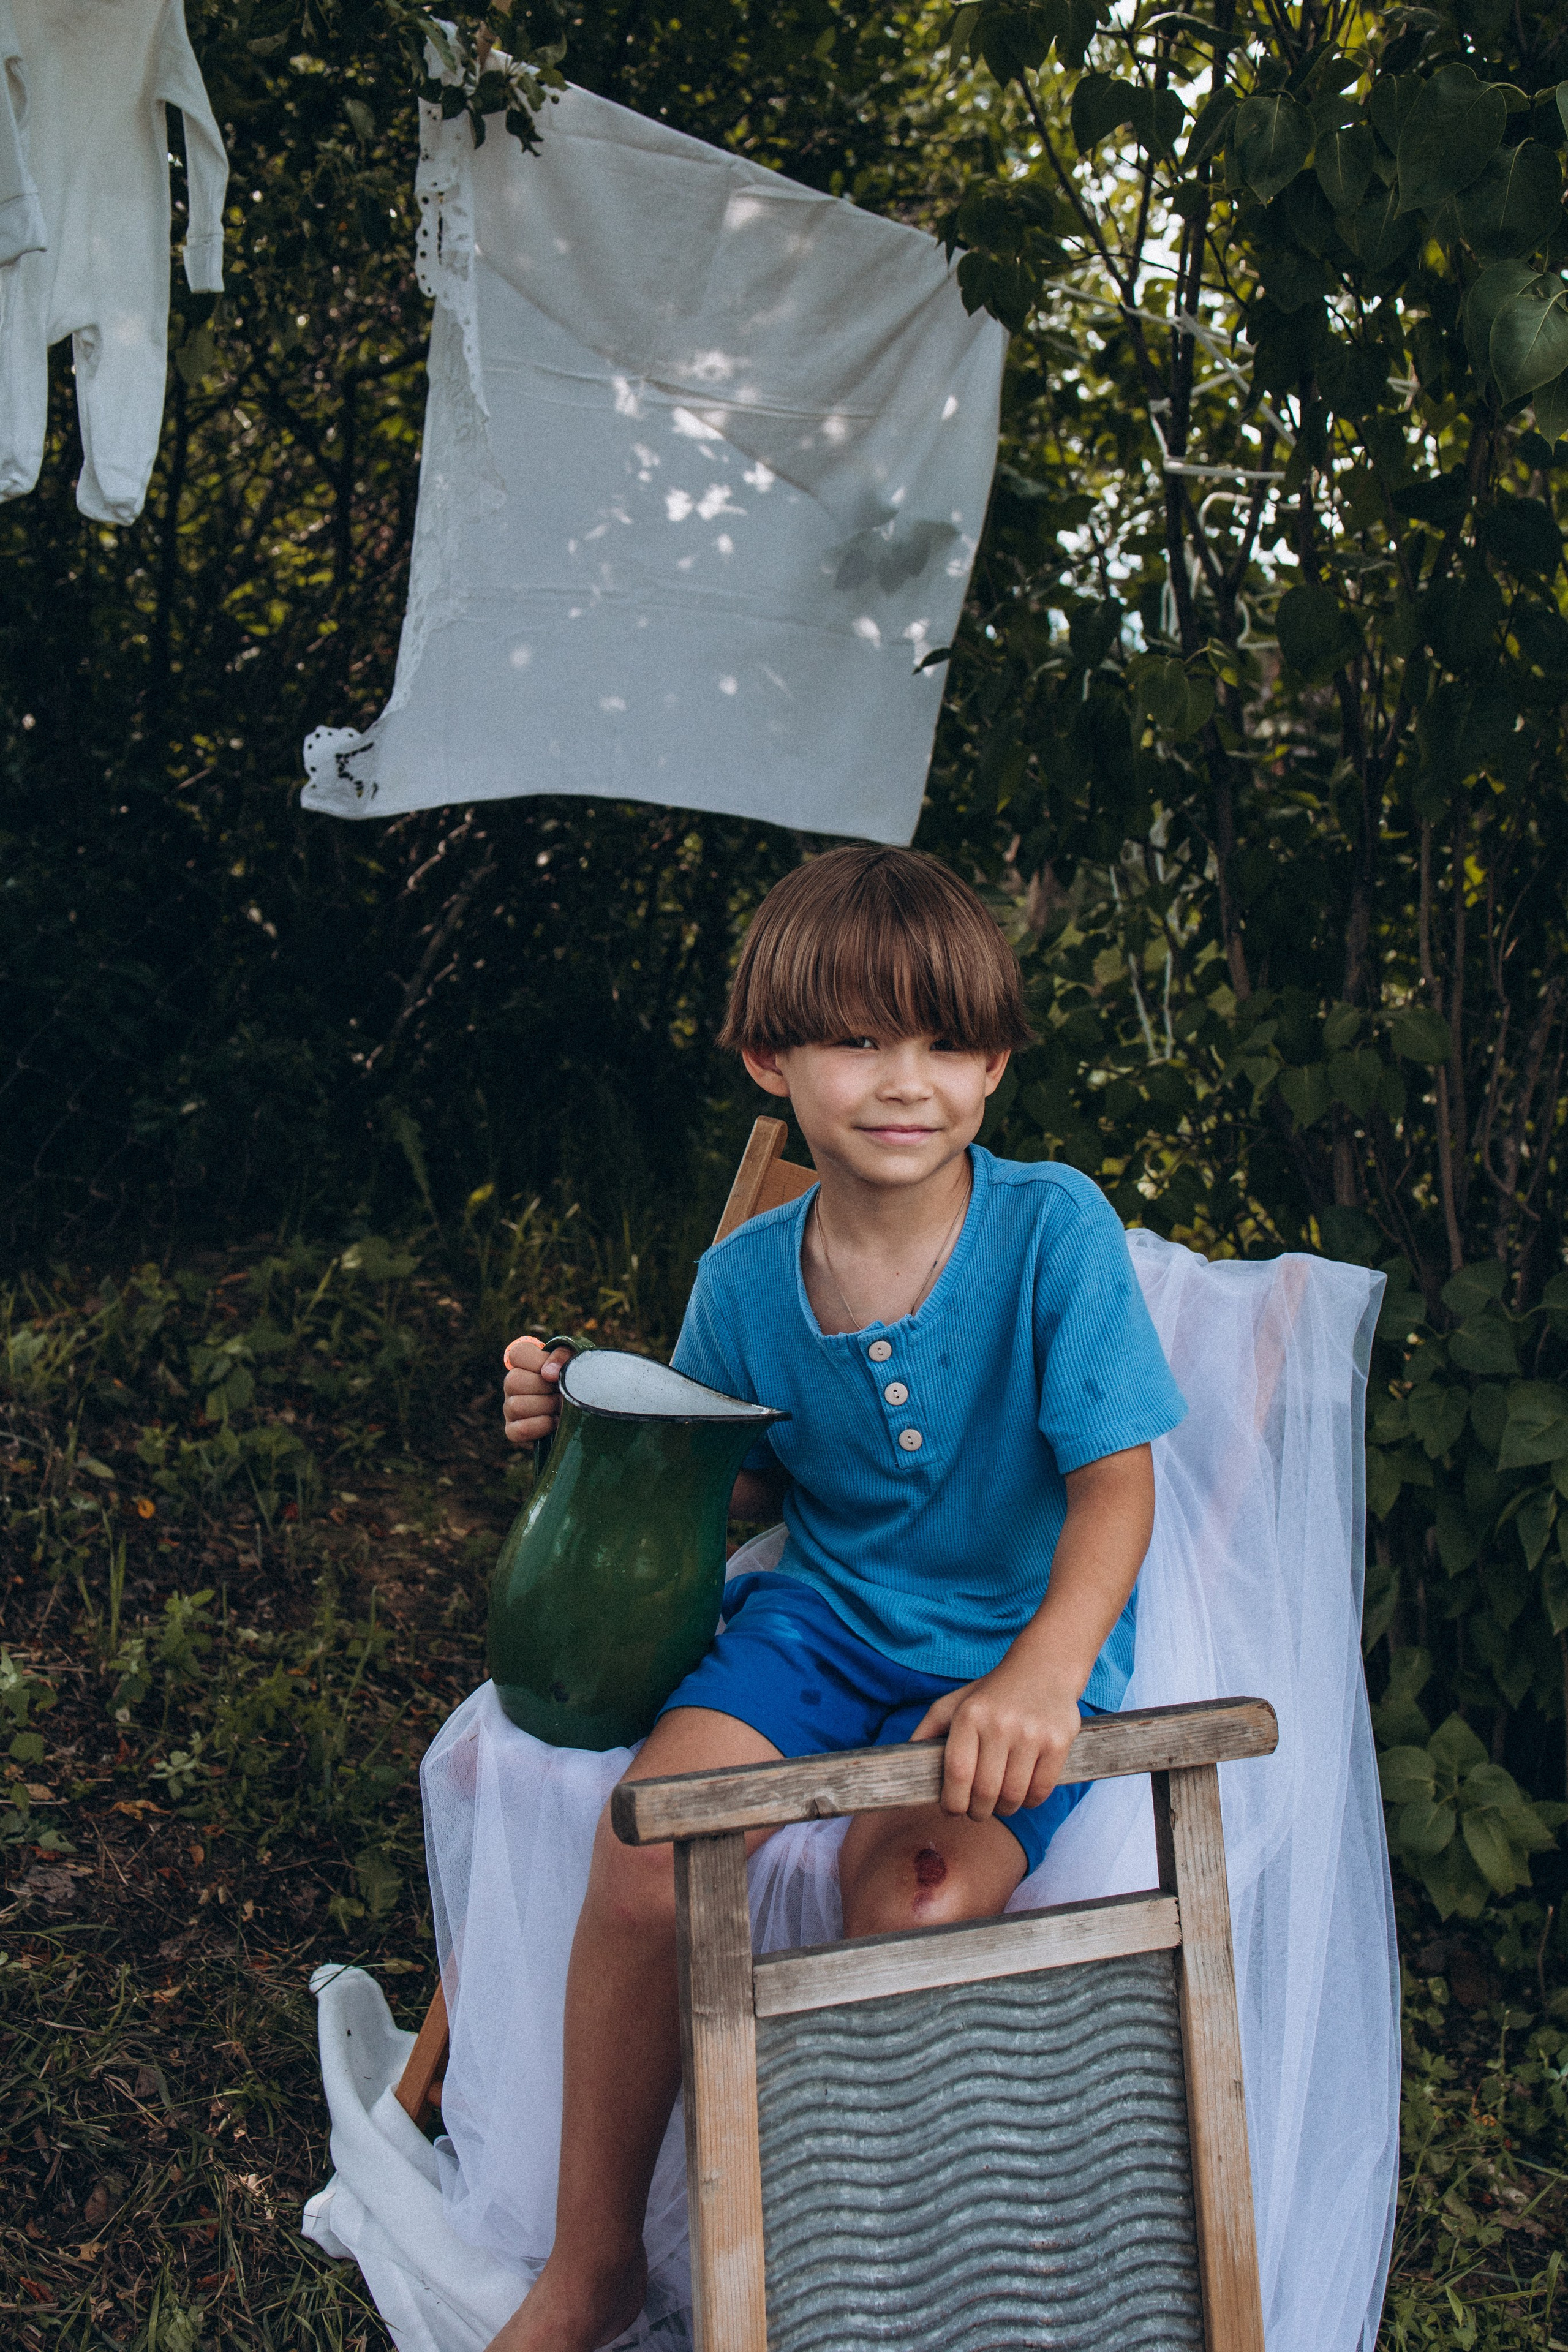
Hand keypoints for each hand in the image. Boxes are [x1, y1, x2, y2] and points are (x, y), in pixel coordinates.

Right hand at [502, 1337, 573, 1445]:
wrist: (584, 1411)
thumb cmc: (577, 1382)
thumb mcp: (574, 1362)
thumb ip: (562, 1356)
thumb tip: (548, 1373)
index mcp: (523, 1364)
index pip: (517, 1354)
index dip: (538, 1361)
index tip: (555, 1371)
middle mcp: (512, 1385)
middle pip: (514, 1381)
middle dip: (545, 1388)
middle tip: (563, 1392)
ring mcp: (510, 1409)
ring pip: (516, 1406)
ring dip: (546, 1407)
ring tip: (562, 1408)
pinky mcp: (513, 1431)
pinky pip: (519, 1430)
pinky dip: (541, 1426)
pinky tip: (556, 1422)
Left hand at [910, 1658, 1082, 1821]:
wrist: (1044, 1667)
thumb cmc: (992, 1693)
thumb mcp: (954, 1703)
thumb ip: (928, 1731)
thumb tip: (903, 1763)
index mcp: (970, 1715)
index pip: (957, 1773)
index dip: (952, 1802)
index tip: (952, 1810)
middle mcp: (1000, 1723)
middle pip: (985, 1792)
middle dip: (977, 1812)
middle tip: (977, 1811)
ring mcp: (1032, 1734)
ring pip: (1013, 1796)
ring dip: (1004, 1809)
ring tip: (999, 1802)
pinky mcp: (1058, 1742)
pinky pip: (1041, 1791)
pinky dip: (1029, 1802)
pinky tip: (1023, 1793)